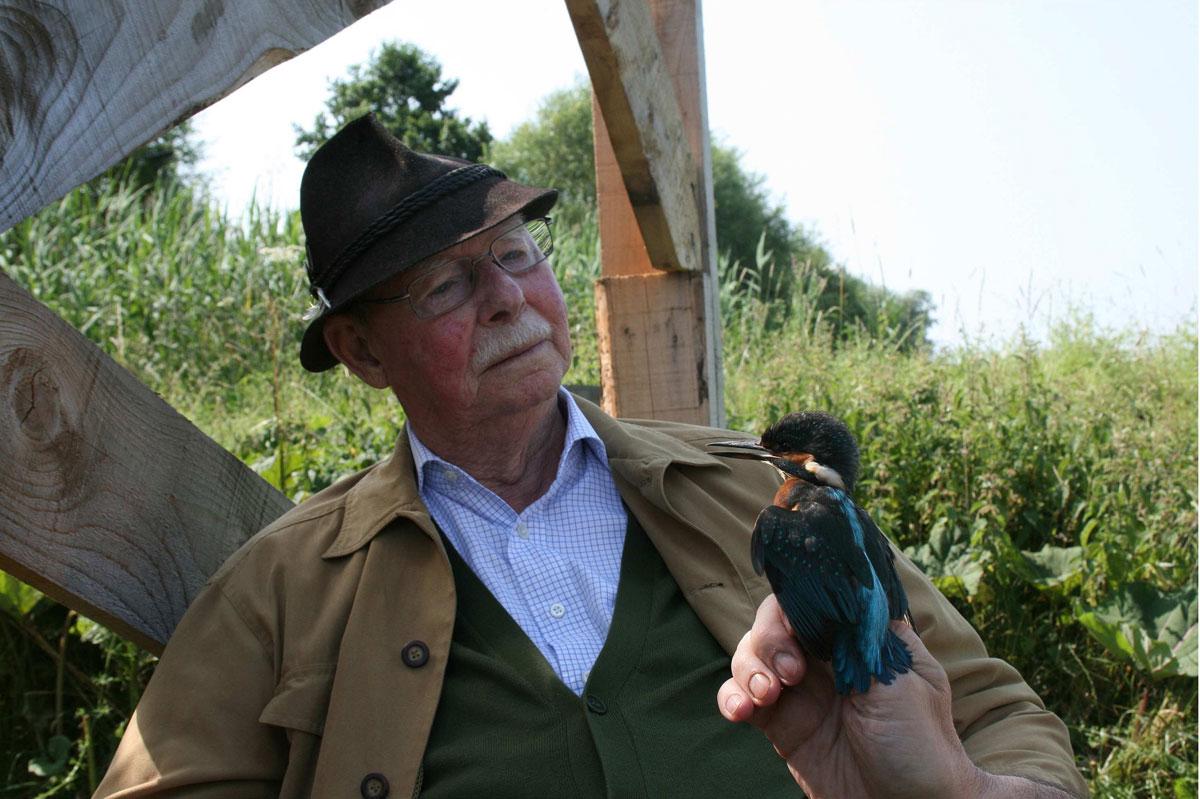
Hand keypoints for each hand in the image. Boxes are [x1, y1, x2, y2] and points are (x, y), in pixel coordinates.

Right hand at [717, 595, 980, 798]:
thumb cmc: (922, 745)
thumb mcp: (905, 678)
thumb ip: (865, 631)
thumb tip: (839, 577)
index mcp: (859, 638)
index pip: (816, 597)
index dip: (797, 601)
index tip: (796, 624)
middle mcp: (826, 658)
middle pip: (775, 621)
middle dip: (770, 638)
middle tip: (789, 672)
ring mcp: (800, 691)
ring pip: (751, 654)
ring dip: (747, 666)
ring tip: (765, 695)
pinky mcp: (780, 725)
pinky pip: (741, 697)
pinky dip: (731, 696)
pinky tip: (739, 711)